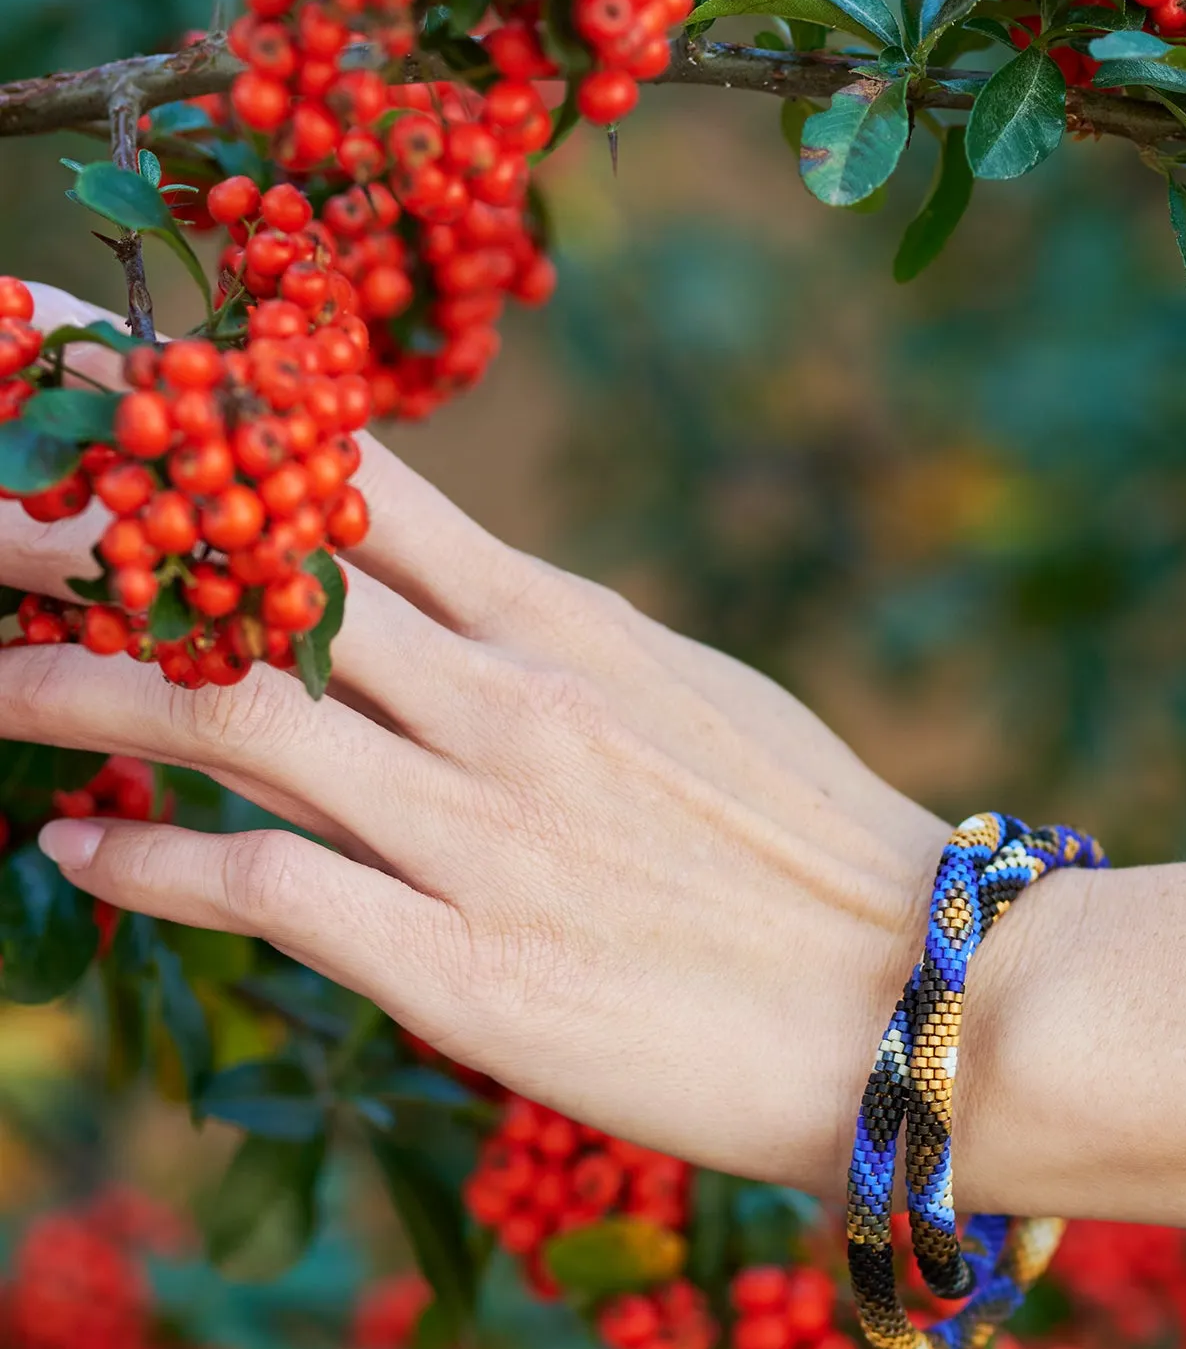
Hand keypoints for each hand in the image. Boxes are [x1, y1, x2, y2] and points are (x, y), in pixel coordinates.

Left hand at [4, 285, 949, 1200]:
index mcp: (559, 622)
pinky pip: (272, 890)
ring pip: (230, 714)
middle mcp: (505, 699)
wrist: (934, 1007)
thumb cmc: (823, 866)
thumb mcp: (693, 707)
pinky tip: (79, 855)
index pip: (344, 475)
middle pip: (252, 571)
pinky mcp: (470, 967)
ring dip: (71, 690)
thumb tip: (453, 632)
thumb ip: (556, 658)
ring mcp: (482, 828)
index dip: (188, 405)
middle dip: (85, 525)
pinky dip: (155, 866)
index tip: (58, 342)